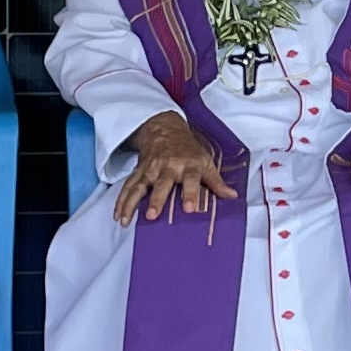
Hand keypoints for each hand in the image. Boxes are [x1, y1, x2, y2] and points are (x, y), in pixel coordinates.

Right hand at [114, 112, 238, 224]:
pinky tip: (118, 215)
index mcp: (188, 165)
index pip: (190, 179)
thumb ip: (216, 181)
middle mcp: (167, 167)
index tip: (189, 209)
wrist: (165, 130)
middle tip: (152, 215)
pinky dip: (121, 200)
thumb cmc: (189, 150)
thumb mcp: (205, 161)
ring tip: (125, 220)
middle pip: (162, 184)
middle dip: (156, 199)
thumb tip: (232, 196)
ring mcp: (150, 169)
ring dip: (131, 203)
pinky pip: (128, 186)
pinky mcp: (139, 171)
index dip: (190, 193)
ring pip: (139, 186)